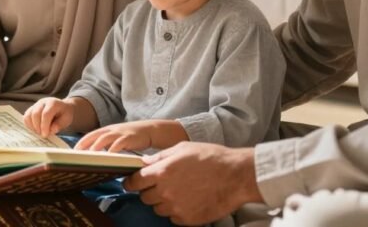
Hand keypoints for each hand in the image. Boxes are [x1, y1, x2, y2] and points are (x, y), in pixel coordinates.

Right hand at [23, 97, 74, 136]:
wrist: (62, 107)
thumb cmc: (64, 114)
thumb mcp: (66, 119)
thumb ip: (59, 125)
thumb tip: (51, 130)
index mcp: (53, 103)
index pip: (46, 114)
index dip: (44, 125)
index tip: (45, 135)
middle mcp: (43, 102)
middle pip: (35, 114)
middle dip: (38, 127)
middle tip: (43, 135)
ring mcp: (35, 105)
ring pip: (28, 115)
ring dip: (32, 126)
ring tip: (39, 132)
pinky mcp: (31, 109)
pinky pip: (26, 117)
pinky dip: (29, 125)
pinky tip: (36, 129)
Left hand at [75, 120, 167, 152]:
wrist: (149, 130)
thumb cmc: (130, 137)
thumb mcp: (116, 138)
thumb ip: (106, 144)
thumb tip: (93, 156)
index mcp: (106, 130)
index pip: (89, 135)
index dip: (81, 143)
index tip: (72, 152)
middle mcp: (110, 130)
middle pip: (94, 136)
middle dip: (84, 145)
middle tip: (76, 155)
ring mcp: (119, 133)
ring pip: (104, 139)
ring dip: (95, 146)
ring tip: (89, 155)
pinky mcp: (128, 138)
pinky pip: (119, 143)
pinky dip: (113, 149)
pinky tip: (109, 156)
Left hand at [123, 142, 261, 225]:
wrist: (235, 176)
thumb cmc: (211, 158)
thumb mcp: (182, 148)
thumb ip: (159, 157)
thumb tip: (144, 162)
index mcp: (161, 172)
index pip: (134, 182)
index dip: (131, 182)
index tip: (132, 182)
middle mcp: (166, 192)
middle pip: (145, 197)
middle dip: (149, 191)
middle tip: (162, 184)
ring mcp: (176, 208)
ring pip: (158, 209)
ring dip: (163, 202)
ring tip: (179, 191)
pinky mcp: (188, 220)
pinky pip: (173, 218)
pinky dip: (177, 211)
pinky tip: (188, 200)